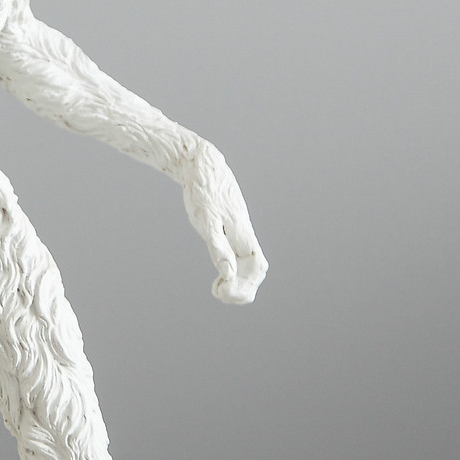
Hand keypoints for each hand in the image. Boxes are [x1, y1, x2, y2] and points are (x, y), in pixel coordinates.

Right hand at [175, 138, 267, 303]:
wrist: (200, 163)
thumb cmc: (208, 193)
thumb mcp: (217, 220)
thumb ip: (223, 242)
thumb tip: (228, 265)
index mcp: (243, 233)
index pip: (259, 264)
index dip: (253, 284)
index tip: (235, 293)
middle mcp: (240, 230)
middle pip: (257, 266)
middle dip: (246, 290)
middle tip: (227, 297)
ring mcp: (227, 223)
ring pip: (244, 258)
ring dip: (238, 283)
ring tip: (222, 292)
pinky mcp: (210, 216)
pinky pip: (219, 242)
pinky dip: (224, 260)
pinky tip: (224, 275)